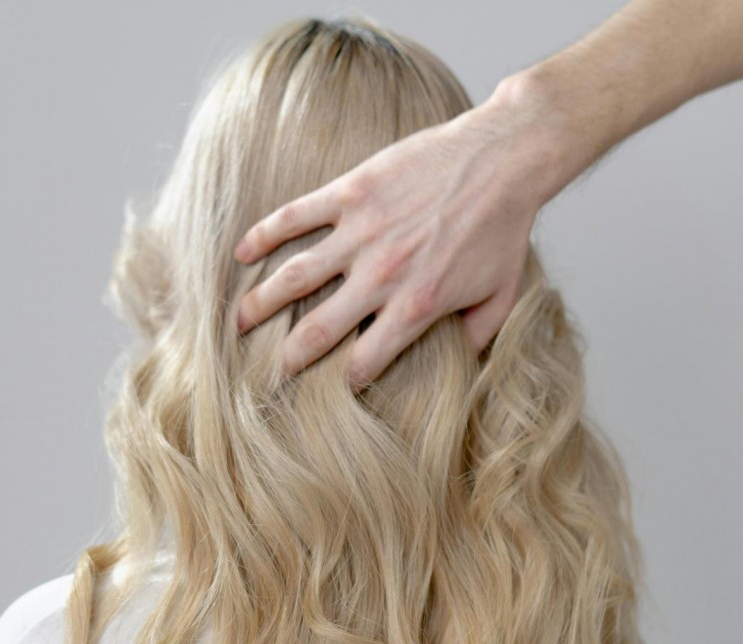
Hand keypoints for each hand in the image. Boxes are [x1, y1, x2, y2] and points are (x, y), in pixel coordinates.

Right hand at [234, 77, 549, 391]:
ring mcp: (361, 231)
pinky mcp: (351, 191)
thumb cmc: (504, 230)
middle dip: (286, 358)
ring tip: (238, 322)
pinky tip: (242, 254)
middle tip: (266, 374)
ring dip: (259, 303)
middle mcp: (381, 275)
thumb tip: (461, 367)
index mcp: (416, 306)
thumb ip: (476, 338)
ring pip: (294, 276)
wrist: (504, 158)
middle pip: (317, 330)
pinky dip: (264, 235)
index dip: (345, 381)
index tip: (331, 387)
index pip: (365, 361)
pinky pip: (295, 216)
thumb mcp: (502, 296)